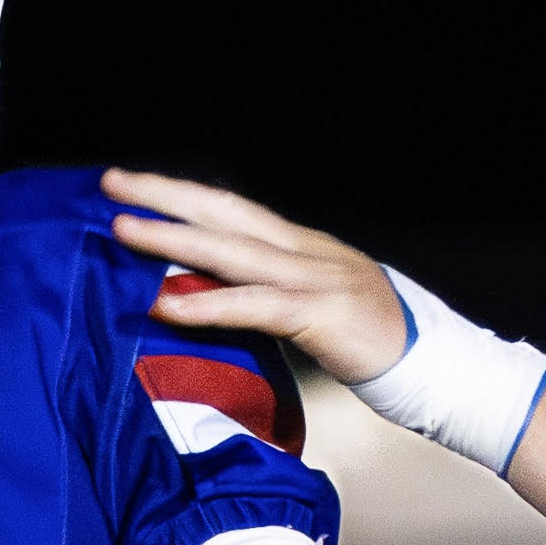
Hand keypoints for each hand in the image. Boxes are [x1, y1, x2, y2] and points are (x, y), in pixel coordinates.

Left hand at [102, 171, 414, 387]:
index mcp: (300, 245)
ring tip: (123, 231)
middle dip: (165, 194)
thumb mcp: (312, 303)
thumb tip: (208, 295)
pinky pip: (253, 305)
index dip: (182, 194)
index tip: (136, 187)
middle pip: (223, 211)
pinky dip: (206, 304)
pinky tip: (167, 306)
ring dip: (172, 238)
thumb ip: (266, 293)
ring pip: (231, 249)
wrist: (433, 362)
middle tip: (112, 182)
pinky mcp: (319, 314)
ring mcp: (313, 278)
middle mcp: (303, 250)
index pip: (231, 209)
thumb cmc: (370, 340)